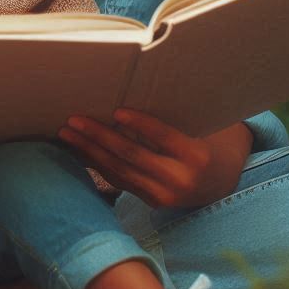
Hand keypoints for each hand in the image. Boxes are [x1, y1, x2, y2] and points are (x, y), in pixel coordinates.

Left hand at [57, 110, 250, 208]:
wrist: (221, 182)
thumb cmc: (206, 140)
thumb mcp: (199, 127)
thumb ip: (174, 114)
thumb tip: (135, 86)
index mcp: (196, 155)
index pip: (163, 137)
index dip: (139, 124)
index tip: (116, 111)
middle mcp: (180, 179)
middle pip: (133, 155)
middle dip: (99, 137)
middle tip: (74, 120)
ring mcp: (164, 195)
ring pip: (120, 171)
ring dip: (90, 152)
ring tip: (68, 134)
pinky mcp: (151, 202)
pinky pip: (120, 181)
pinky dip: (98, 165)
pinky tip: (80, 150)